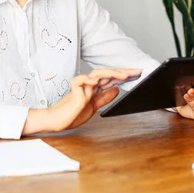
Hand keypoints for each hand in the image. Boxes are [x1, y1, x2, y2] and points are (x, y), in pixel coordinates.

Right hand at [22, 68, 140, 134]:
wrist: (57, 121)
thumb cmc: (72, 113)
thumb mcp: (94, 106)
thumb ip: (104, 98)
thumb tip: (117, 89)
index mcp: (94, 88)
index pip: (111, 78)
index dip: (123, 75)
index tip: (136, 74)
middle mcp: (89, 85)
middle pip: (106, 73)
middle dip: (122, 71)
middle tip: (136, 71)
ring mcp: (81, 87)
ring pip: (96, 74)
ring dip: (111, 73)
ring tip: (123, 75)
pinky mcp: (74, 92)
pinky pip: (79, 80)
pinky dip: (87, 79)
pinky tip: (95, 81)